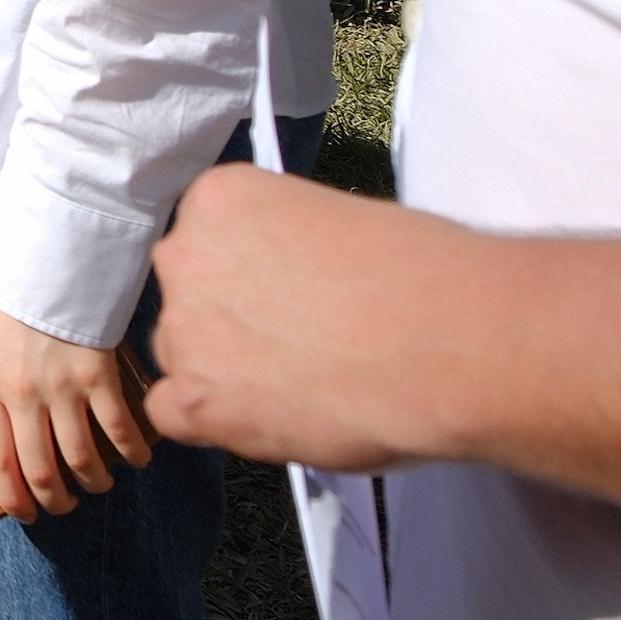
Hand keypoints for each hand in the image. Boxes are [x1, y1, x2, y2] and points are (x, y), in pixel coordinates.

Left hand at [0, 297, 153, 519]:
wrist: (47, 256)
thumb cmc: (14, 296)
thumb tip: (5, 423)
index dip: (13, 497)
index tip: (25, 513)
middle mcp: (23, 394)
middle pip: (40, 469)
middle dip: (54, 498)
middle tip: (64, 504)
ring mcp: (62, 387)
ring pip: (80, 458)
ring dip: (92, 481)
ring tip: (97, 485)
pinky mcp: (98, 375)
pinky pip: (118, 428)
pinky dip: (131, 451)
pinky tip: (138, 459)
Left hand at [145, 161, 461, 472]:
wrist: (449, 342)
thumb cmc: (418, 277)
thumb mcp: (336, 222)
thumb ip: (285, 249)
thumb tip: (282, 281)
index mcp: (217, 197)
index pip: (206, 240)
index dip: (250, 277)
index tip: (285, 296)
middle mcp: (184, 255)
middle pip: (188, 296)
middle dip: (232, 321)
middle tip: (295, 344)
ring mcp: (183, 328)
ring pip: (180, 354)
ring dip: (223, 371)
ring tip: (301, 384)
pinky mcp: (195, 398)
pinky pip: (171, 413)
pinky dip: (212, 422)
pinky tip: (264, 418)